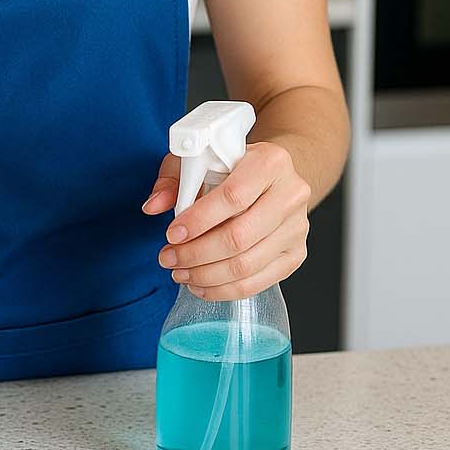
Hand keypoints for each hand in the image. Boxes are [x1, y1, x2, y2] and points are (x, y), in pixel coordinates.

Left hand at [140, 141, 310, 299]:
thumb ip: (174, 180)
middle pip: (240, 237)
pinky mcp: (296, 254)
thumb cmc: (233, 165)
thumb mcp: (200, 159)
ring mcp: (297, 228)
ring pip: (248, 264)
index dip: (198, 220)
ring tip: (180, 272)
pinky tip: (201, 285)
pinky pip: (259, 281)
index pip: (233, 197)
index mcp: (271, 162)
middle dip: (196, 254)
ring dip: (206, 275)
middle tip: (168, 258)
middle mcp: (291, 195)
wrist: (273, 176)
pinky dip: (225, 290)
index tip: (171, 233)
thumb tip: (152, 206)